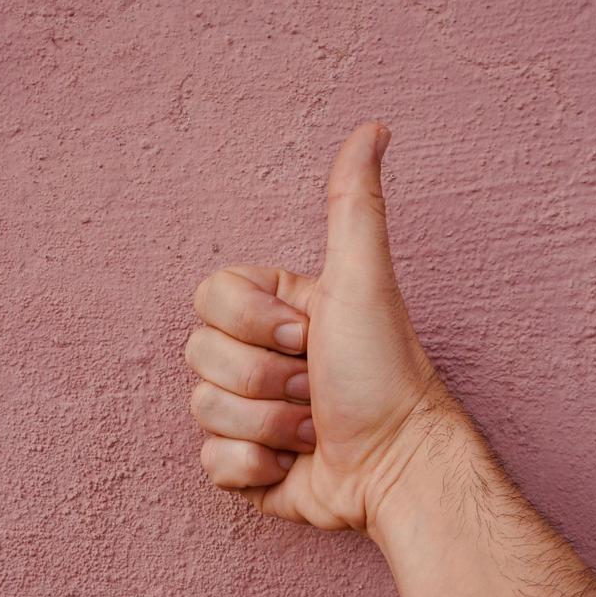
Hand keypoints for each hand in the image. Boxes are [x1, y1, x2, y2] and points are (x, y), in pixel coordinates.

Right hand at [185, 122, 447, 533]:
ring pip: (202, 409)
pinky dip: (254, 468)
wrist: (396, 467)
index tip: (308, 335)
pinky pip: (210, 463)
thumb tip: (373, 127)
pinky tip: (293, 463)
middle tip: (316, 384)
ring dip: (267, 425)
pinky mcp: (246, 465)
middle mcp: (258, 355)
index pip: (209, 299)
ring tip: (314, 427)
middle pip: (200, 355)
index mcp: (275, 310)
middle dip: (265, 378)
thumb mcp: (362, 279)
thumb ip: (353, 203)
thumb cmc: (383, 371)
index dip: (253, 323)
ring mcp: (249, 411)